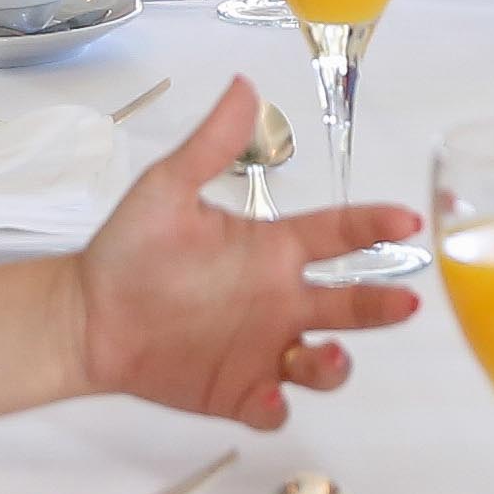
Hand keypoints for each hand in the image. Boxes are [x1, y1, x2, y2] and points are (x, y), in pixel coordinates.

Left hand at [67, 83, 420, 423]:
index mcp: (271, 249)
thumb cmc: (129, 250)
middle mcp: (279, 299)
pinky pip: (273, 407)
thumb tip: (243, 86)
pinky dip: (277, 407)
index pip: (336, 234)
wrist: (87, 317)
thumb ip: (211, 144)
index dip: (373, 226)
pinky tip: (265, 395)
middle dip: (381, 305)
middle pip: (350, 304)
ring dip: (334, 364)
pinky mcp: (238, 391)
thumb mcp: (168, 188)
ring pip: (323, 363)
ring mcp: (263, 349)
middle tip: (405, 302)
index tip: (406, 220)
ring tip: (323, 355)